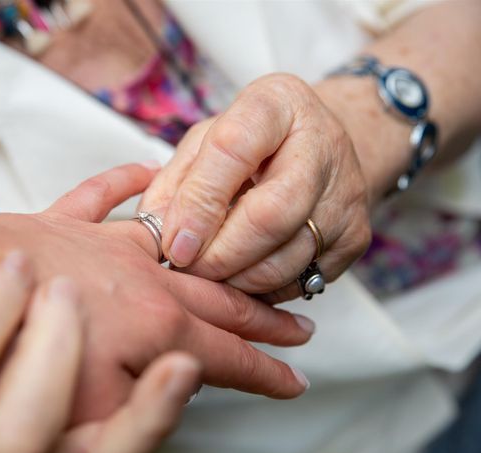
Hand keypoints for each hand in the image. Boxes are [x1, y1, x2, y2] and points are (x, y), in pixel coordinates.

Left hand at [0, 163, 312, 425]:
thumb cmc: (10, 351)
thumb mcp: (93, 407)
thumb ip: (148, 397)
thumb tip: (182, 383)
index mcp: (156, 326)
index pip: (229, 358)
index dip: (265, 373)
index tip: (294, 379)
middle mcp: (144, 280)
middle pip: (220, 300)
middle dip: (262, 317)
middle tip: (299, 325)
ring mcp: (107, 247)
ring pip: (181, 249)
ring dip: (220, 255)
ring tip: (253, 250)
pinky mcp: (68, 226)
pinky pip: (103, 196)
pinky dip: (126, 181)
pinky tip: (149, 166)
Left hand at [140, 74, 371, 302]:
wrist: (323, 146)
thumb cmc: (255, 142)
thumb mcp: (208, 140)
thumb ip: (177, 180)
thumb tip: (154, 231)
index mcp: (277, 104)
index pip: (233, 150)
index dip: (198, 205)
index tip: (172, 243)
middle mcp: (322, 146)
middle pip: (268, 217)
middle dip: (218, 255)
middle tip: (187, 269)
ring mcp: (345, 196)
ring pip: (285, 260)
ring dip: (235, 281)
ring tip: (207, 276)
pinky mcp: (357, 237)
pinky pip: (301, 281)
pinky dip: (261, 291)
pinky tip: (240, 279)